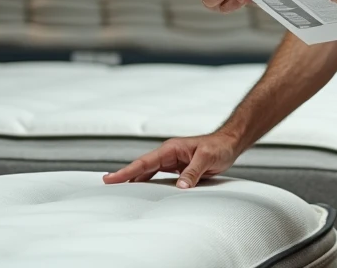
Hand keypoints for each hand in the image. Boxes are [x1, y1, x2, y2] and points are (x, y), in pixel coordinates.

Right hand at [102, 131, 240, 188]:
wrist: (230, 143)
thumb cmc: (219, 147)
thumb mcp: (207, 159)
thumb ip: (192, 172)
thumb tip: (180, 187)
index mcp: (171, 149)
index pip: (144, 162)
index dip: (127, 171)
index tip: (110, 178)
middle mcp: (169, 154)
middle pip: (142, 167)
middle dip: (125, 175)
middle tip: (107, 185)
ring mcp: (172, 162)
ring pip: (149, 173)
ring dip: (135, 180)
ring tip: (119, 191)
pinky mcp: (178, 169)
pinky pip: (159, 178)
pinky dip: (149, 184)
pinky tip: (143, 192)